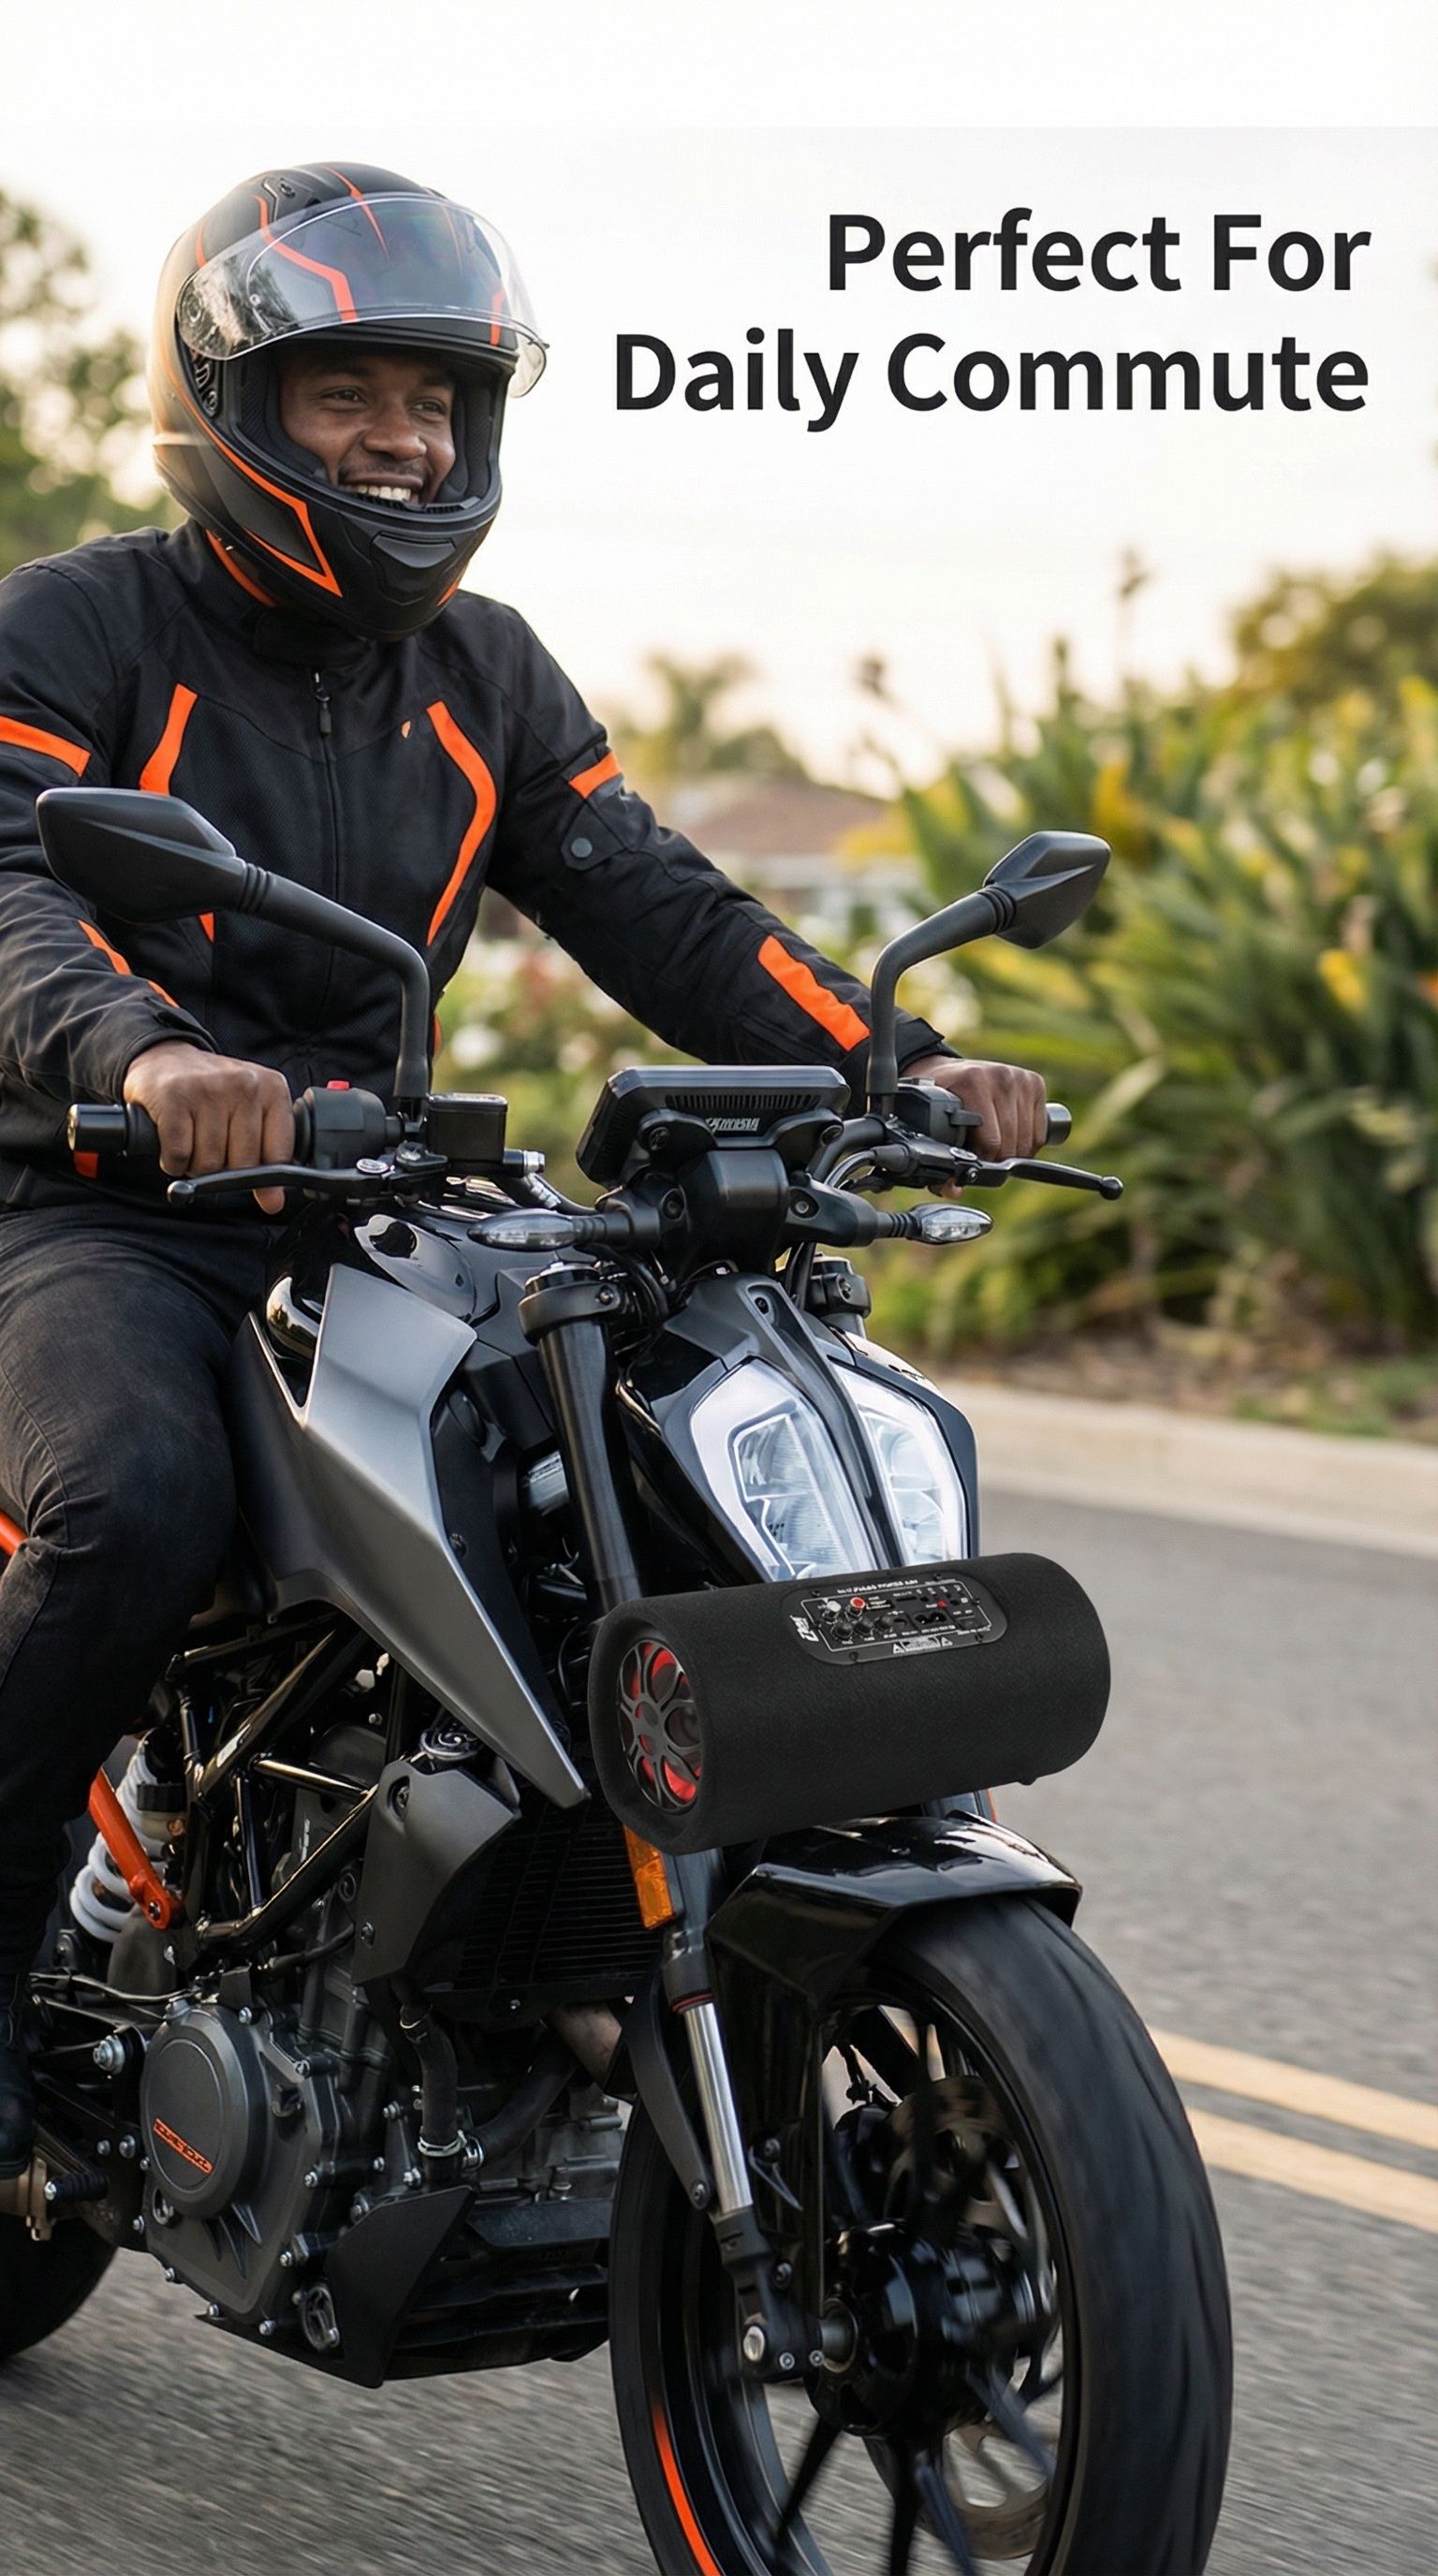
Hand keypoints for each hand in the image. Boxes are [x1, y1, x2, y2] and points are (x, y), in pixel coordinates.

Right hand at [123, 1042, 295, 1214]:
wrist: (162, 1058)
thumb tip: (273, 1202)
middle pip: (242, 1164)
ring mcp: (208, 1089)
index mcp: (272, 1089)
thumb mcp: (248, 1115)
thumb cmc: (210, 1094)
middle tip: (212, 1149)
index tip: (252, 1180)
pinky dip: (173, 1162)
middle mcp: (244, 1084)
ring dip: (195, 1165)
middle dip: (223, 1169)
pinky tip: (174, 1144)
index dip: (263, 1177)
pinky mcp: (174, 1097)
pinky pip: (179, 1155)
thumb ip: (266, 1156)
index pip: (279, 1154)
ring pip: (209, 1163)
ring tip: (192, 1141)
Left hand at [902, 1054, 1047, 1159]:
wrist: (949, 1072)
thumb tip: (954, 1190)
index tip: (971, 1160)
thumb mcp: (931, 1123)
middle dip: (997, 1159)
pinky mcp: (1035, 1083)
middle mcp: (1001, 1076)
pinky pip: (1040, 1131)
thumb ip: (940, 1158)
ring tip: (995, 1148)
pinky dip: (1028, 1143)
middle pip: (1011, 1143)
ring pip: (1028, 1140)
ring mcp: (1020, 1078)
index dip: (981, 1160)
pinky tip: (1011, 1138)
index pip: (991, 1141)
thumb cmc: (940, 1098)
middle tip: (982, 1156)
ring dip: (1013, 1152)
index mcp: (974, 1082)